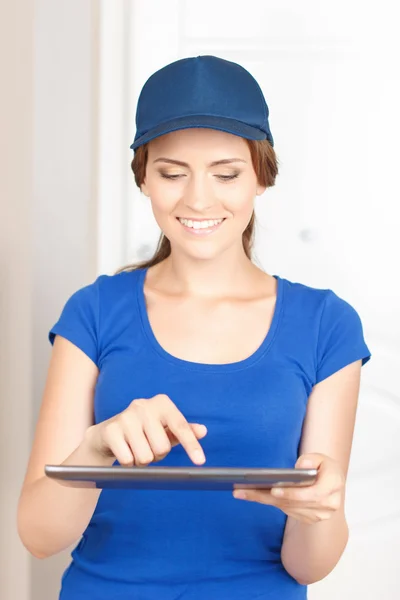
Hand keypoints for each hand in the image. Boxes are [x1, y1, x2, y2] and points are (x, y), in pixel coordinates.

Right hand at [84, 394, 206, 466]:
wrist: (108, 434)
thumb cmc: (143, 431)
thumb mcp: (166, 429)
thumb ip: (185, 430)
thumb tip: (203, 431)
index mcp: (161, 403)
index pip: (181, 426)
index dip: (191, 445)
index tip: (200, 461)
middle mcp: (143, 405)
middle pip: (162, 447)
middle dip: (157, 455)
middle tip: (149, 448)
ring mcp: (125, 417)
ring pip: (145, 457)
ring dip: (142, 461)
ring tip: (136, 449)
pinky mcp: (110, 430)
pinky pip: (127, 460)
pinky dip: (128, 463)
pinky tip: (124, 451)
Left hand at [233, 454, 344, 524]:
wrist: (333, 483)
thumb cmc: (324, 467)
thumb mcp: (321, 457)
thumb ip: (311, 460)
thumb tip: (301, 466)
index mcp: (333, 486)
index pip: (312, 494)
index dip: (292, 494)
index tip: (274, 490)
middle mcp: (328, 504)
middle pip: (293, 502)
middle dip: (267, 496)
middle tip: (244, 491)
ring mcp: (319, 515)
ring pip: (287, 508)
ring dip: (264, 500)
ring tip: (242, 492)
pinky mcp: (309, 518)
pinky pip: (286, 511)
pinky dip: (270, 502)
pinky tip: (254, 495)